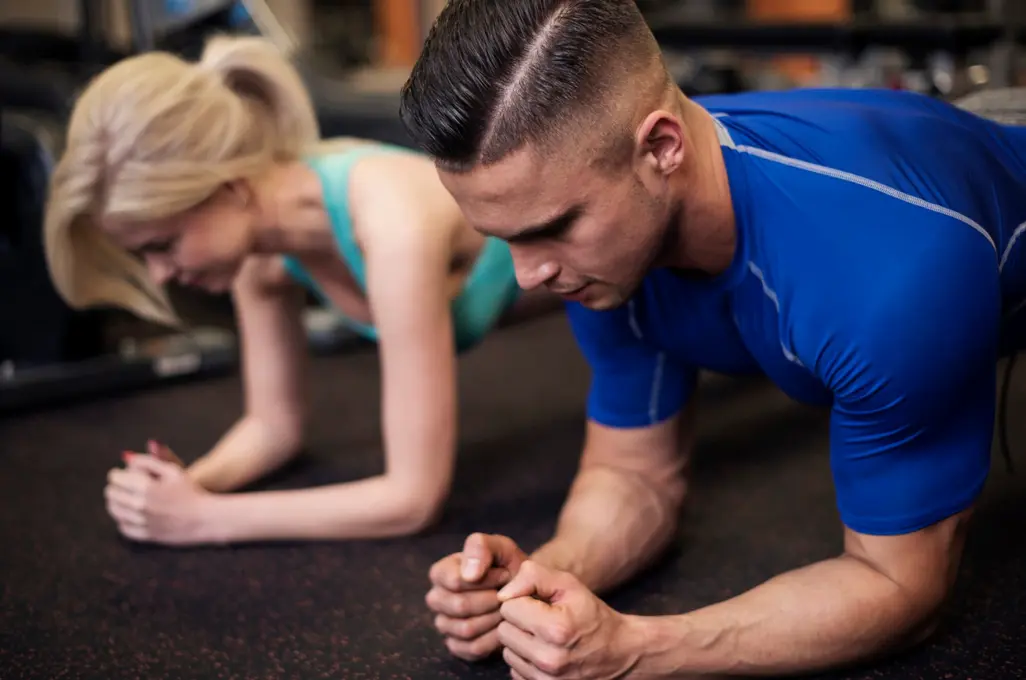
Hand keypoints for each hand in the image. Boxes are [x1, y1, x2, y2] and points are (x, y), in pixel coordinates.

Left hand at [104, 443, 216, 545]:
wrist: (204, 517)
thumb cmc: (190, 491)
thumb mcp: (173, 470)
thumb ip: (148, 461)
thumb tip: (126, 459)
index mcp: (145, 487)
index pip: (115, 478)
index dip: (118, 473)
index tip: (124, 474)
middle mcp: (139, 505)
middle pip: (111, 494)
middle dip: (116, 487)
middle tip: (126, 485)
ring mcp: (141, 522)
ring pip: (114, 511)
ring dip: (117, 502)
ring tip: (127, 498)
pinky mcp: (145, 535)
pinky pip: (122, 527)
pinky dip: (124, 519)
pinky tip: (133, 514)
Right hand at [426, 533, 528, 660]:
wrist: (524, 590)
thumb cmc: (508, 566)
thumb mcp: (499, 547)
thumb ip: (481, 548)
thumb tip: (469, 575)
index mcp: (441, 573)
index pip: (454, 581)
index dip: (486, 580)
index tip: (505, 575)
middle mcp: (436, 599)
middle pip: (460, 606)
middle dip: (492, 600)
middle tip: (509, 594)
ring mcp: (445, 625)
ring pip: (466, 629)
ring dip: (495, 618)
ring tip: (508, 608)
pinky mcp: (457, 646)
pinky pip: (473, 648)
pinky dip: (495, 638)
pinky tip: (504, 625)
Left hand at [497, 561, 640, 679]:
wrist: (618, 653)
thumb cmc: (591, 615)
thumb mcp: (569, 585)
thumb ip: (533, 576)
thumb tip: (503, 594)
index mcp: (555, 629)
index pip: (508, 607)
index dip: (522, 601)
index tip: (540, 604)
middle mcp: (548, 659)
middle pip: (503, 631)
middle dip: (519, 622)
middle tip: (541, 620)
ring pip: (507, 652)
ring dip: (521, 642)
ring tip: (544, 637)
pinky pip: (514, 670)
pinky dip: (526, 661)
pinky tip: (544, 653)